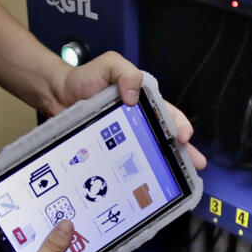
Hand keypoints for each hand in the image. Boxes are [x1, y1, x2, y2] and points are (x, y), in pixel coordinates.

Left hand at [49, 51, 206, 169]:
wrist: (55, 94)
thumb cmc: (84, 79)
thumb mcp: (109, 65)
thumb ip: (125, 72)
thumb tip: (134, 95)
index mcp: (143, 102)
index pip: (168, 114)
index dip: (179, 125)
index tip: (184, 136)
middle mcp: (136, 122)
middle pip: (164, 138)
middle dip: (183, 151)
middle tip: (196, 164)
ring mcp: (123, 139)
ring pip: (147, 154)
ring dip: (162, 167)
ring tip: (175, 181)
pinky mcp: (108, 152)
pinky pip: (124, 163)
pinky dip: (135, 174)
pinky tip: (140, 186)